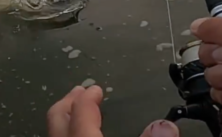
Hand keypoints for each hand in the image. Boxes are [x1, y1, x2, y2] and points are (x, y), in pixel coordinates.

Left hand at [47, 86, 179, 136]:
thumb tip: (166, 126)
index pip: (81, 112)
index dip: (88, 97)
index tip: (95, 88)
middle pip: (57, 119)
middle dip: (69, 102)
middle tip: (80, 91)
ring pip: (55, 133)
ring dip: (66, 120)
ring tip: (76, 111)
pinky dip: (67, 134)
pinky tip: (77, 136)